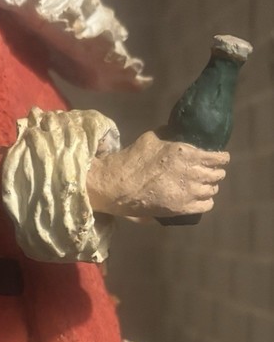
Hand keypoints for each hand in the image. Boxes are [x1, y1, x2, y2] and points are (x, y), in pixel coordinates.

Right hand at [87, 130, 228, 218]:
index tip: (221, 158)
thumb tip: (178, 132)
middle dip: (216, 172)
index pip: (218, 158)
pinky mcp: (182, 208)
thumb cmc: (133, 160)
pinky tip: (199, 198)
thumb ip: (169, 136)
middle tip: (210, 171)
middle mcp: (191, 173)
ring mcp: (188, 193)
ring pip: (213, 190)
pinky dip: (206, 201)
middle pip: (217, 175)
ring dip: (210, 186)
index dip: (222, 158)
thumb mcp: (151, 139)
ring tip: (203, 184)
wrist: (118, 186)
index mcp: (186, 153)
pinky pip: (206, 206)